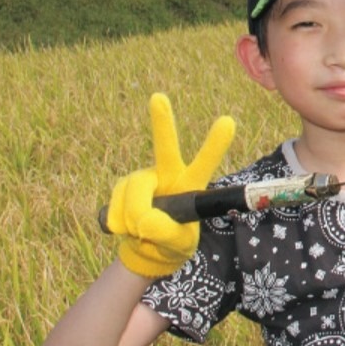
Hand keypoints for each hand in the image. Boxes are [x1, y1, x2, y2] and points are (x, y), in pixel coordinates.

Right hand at [107, 93, 235, 277]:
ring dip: (134, 218)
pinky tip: (126, 228)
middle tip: (158, 97)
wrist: (145, 248)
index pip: (204, 162)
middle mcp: (166, 173)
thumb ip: (166, 233)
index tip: (228, 121)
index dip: (214, 144)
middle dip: (161, 122)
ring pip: (135, 192)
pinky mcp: (122, 186)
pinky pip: (116, 205)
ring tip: (141, 232)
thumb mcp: (177, 244)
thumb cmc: (171, 241)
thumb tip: (143, 221)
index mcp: (190, 183)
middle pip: (164, 147)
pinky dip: (120, 223)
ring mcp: (142, 178)